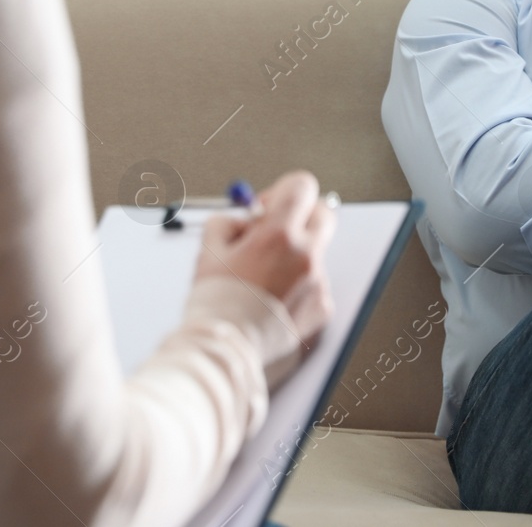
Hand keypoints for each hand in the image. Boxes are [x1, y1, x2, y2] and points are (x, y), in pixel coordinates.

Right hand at [196, 170, 335, 343]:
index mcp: (279, 234)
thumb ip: (227, 222)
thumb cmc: (216, 302)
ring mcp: (317, 281)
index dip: (283, 191)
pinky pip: (316, 283)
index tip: (268, 208)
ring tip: (265, 279)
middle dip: (301, 216)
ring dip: (295, 255)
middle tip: (276, 232)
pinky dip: (299, 285)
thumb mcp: (209, 249)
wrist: (226, 347)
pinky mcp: (322, 306)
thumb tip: (244, 219)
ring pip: (315, 252)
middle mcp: (305, 254)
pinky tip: (275, 299)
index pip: (301, 186)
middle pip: (322, 213)